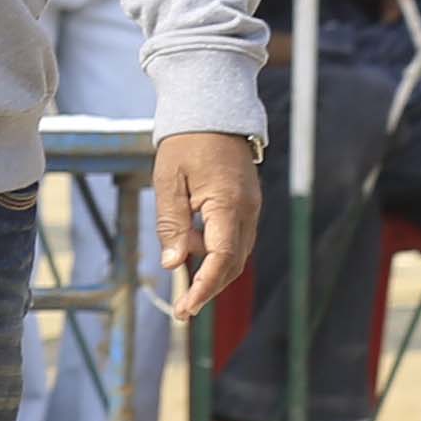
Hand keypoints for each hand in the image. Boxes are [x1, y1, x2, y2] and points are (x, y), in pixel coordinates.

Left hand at [146, 127, 262, 320]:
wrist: (213, 111)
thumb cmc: (186, 143)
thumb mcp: (168, 181)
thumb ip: (171, 223)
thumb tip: (173, 263)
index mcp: (228, 204)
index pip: (220, 259)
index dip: (204, 288)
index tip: (186, 309)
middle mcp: (247, 210)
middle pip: (233, 264)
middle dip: (209, 288)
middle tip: (182, 308)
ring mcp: (251, 208)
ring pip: (236, 253)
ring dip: (211, 269)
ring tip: (177, 259)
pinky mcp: (248, 205)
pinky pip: (235, 238)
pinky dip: (215, 250)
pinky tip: (191, 244)